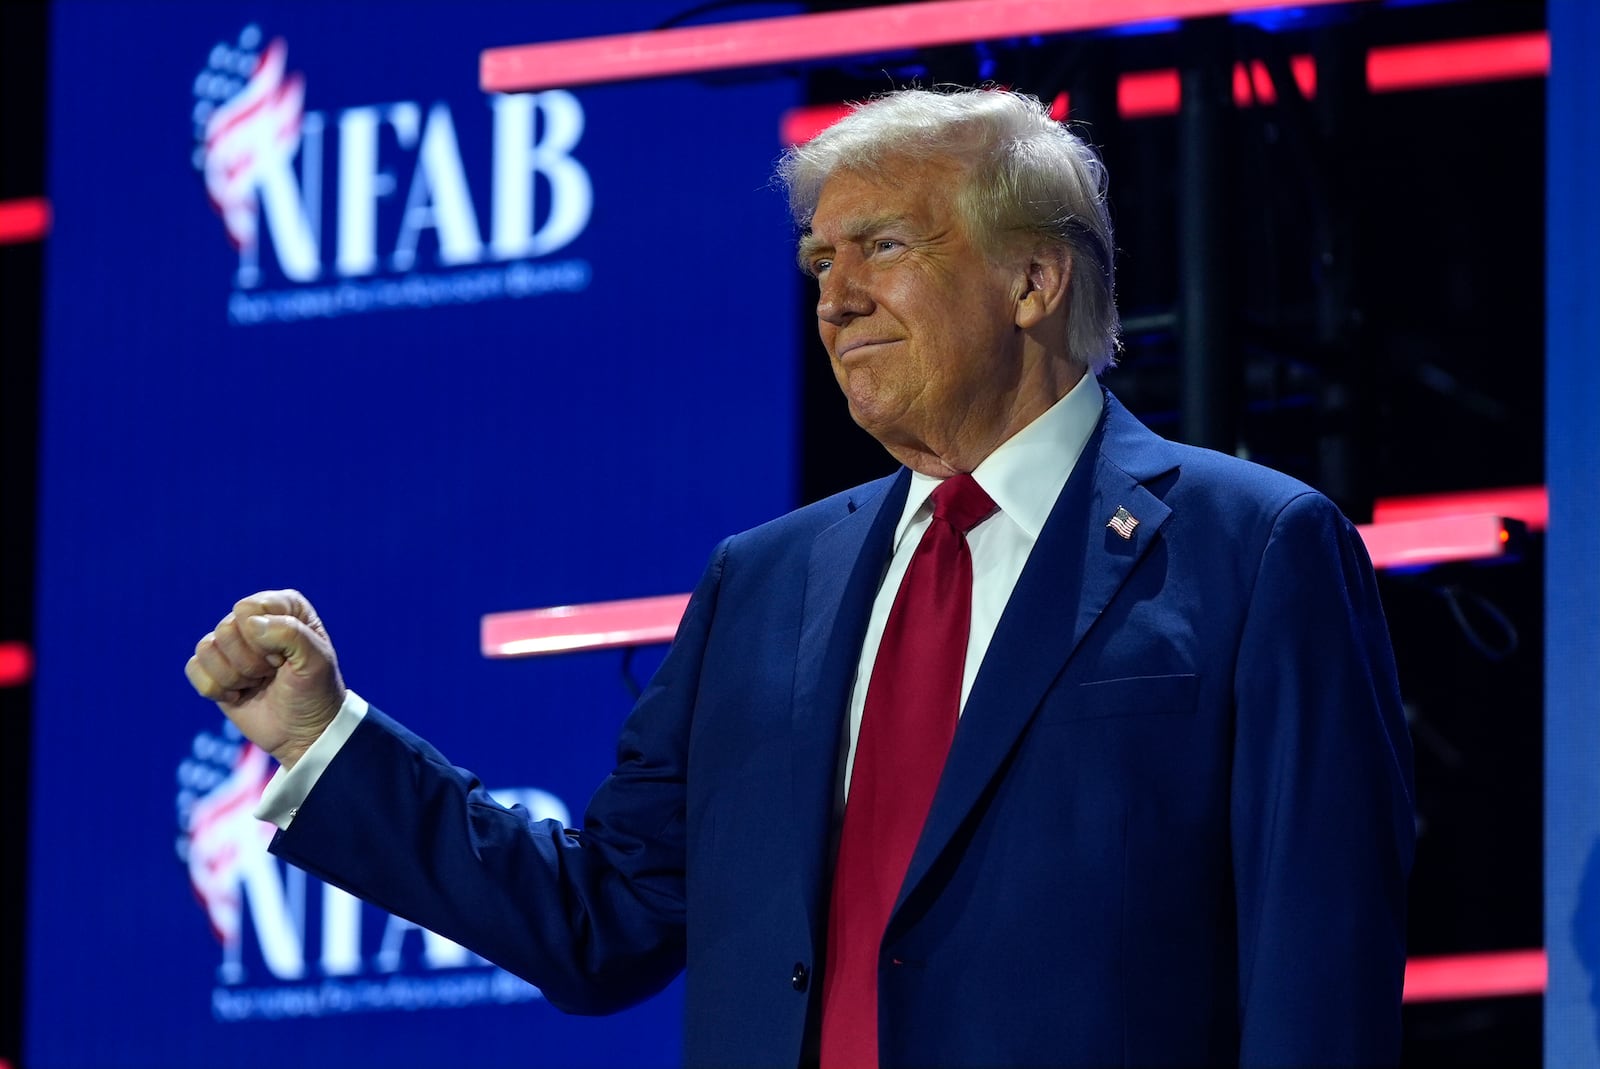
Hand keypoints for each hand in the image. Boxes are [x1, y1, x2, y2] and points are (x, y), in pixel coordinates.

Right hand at [185, 589, 346, 767]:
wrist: (303, 733)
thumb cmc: (315, 692)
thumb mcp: (316, 661)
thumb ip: (291, 633)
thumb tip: (250, 624)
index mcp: (284, 606)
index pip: (248, 609)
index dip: (264, 640)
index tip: (285, 659)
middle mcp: (255, 619)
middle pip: (226, 630)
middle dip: (250, 662)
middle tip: (272, 673)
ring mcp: (232, 643)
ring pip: (207, 649)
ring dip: (235, 677)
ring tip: (259, 682)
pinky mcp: (213, 668)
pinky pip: (193, 668)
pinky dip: (216, 689)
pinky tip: (240, 693)